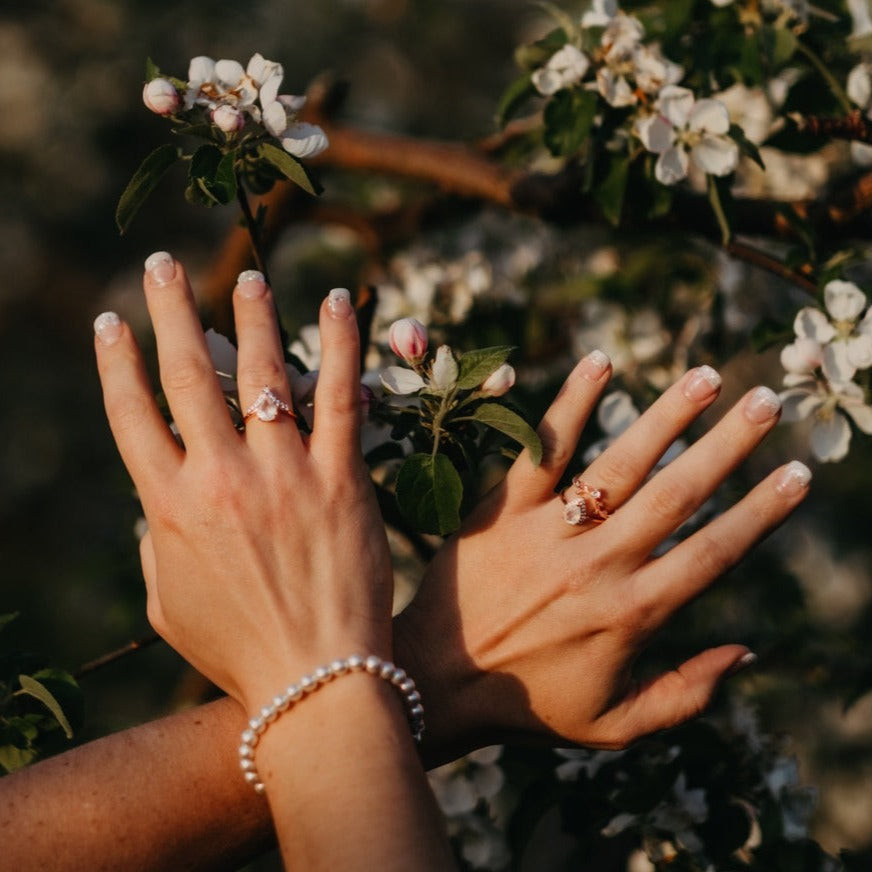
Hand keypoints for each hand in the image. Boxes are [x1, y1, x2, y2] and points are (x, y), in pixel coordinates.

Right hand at [94, 255, 392, 712]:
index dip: (116, 362)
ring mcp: (284, 474)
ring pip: (261, 373)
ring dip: (250, 315)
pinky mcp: (342, 479)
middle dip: (169, 312)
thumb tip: (155, 501)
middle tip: (161, 265)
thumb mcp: (169, 605)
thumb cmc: (239, 651)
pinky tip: (337, 301)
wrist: (317, 682)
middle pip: (184, 377)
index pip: (131, 415)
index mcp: (168, 508)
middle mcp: (220, 479)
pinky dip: (339, 344)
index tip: (112, 321)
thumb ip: (153, 546)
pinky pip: (339, 396)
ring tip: (247, 275)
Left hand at [397, 354, 809, 756]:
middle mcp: (596, 566)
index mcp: (631, 614)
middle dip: (727, 446)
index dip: (760, 513)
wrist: (434, 682)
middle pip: (677, 496)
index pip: (712, 553)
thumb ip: (685, 696)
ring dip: (666, 417)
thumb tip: (746, 652)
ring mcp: (548, 533)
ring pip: (618, 464)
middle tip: (766, 401)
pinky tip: (600, 362)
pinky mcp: (502, 509)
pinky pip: (541, 450)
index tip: (797, 474)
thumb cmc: (526, 705)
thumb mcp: (614, 725)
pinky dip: (570, 404)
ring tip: (705, 376)